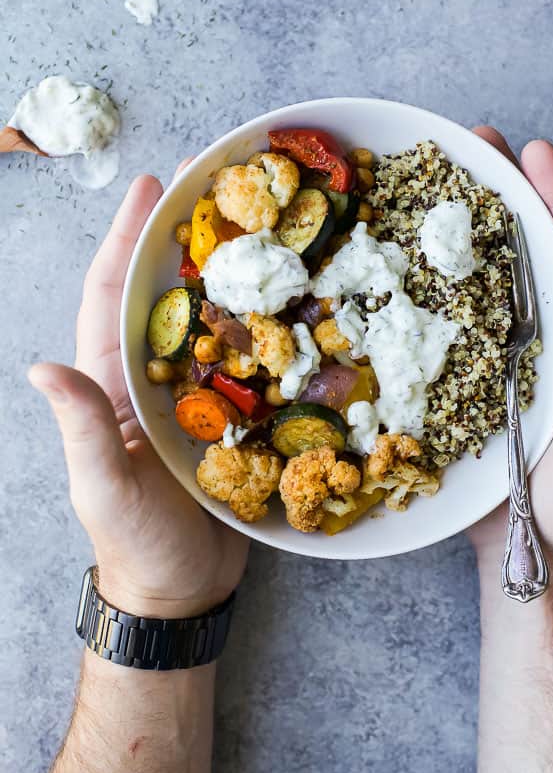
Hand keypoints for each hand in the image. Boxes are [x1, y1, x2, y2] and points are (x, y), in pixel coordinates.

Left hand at [29, 163, 247, 618]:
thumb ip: (83, 428)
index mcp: (115, 382)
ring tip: (259, 229)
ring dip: (227, 272)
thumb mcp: (104, 485)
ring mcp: (194, 394)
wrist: (181, 586)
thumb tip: (42, 367)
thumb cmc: (136, 541)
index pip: (115, 295)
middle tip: (213, 186)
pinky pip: (248, 359)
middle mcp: (153, 377)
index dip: (128, 239)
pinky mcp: (231, 416)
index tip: (150, 187)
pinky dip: (263, 326)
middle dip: (183, 237)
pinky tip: (291, 303)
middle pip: (165, 292)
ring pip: (210, 318)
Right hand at [467, 128, 552, 587]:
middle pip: (527, 252)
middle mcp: (549, 337)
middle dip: (504, 195)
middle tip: (474, 144)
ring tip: (433, 184)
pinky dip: (427, 289)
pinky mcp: (466, 381)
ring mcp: (504, 356)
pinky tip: (400, 263)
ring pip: (484, 279)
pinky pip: (447, 326)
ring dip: (463, 230)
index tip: (536, 154)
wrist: (538, 552)